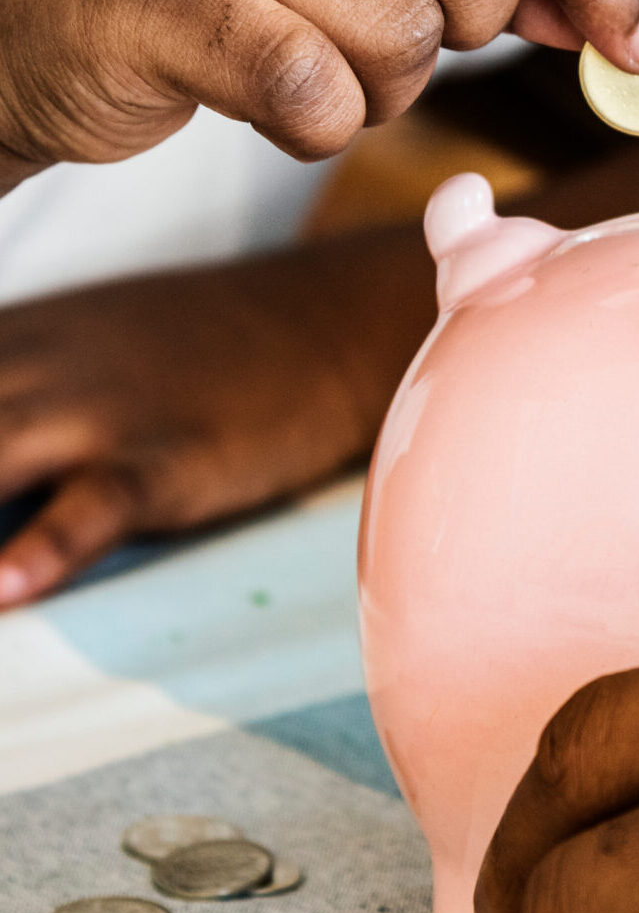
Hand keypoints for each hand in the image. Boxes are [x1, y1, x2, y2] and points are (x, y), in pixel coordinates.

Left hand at [0, 224, 431, 604]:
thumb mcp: (69, 339)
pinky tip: (6, 590)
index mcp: (1, 338)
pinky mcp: (170, 457)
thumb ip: (5, 380)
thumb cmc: (195, 344)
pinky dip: (44, 546)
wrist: (331, 322)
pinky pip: (94, 503)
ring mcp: (98, 414)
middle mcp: (25, 370)